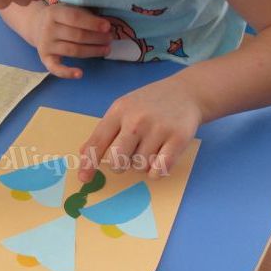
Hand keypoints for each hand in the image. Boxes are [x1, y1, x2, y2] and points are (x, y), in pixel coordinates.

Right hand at [32, 3, 112, 78]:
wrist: (36, 25)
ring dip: (92, 51)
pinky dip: (67, 72)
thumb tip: (105, 25)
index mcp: (54, 13)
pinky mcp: (45, 59)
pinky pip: (56, 68)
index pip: (75, 18)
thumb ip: (83, 14)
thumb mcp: (68, 8)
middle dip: (96, 38)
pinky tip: (80, 74)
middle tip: (110, 39)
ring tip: (106, 49)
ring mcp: (46, 45)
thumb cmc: (60, 17)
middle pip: (77, 36)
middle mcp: (48, 29)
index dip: (92, 23)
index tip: (107, 27)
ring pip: (73, 51)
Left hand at [79, 77, 203, 180]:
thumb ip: (104, 131)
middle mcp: (137, 119)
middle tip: (127, 158)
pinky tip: (159, 159)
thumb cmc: (150, 103)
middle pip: (117, 159)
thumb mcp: (124, 108)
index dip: (89, 162)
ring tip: (150, 148)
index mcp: (119, 111)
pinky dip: (156, 171)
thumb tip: (84, 153)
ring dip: (142, 165)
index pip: (98, 141)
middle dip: (119, 166)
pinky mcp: (178, 138)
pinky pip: (159, 169)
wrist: (187, 92)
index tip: (84, 178)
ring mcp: (158, 129)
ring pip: (139, 166)